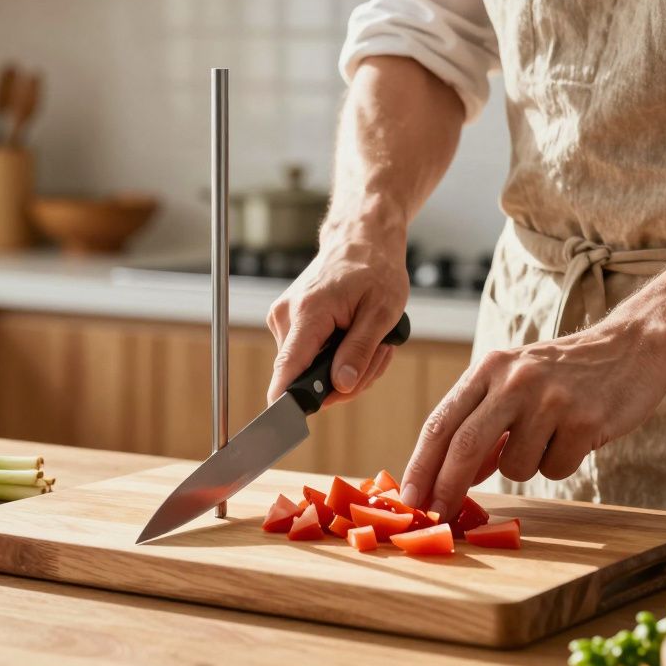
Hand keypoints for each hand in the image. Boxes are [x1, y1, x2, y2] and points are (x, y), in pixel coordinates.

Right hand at [266, 233, 408, 405]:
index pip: (288, 367)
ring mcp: (283, 320)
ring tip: (371, 341)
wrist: (360, 240)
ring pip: (310, 371)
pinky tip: (354, 338)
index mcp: (309, 313)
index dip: (286, 401)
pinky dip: (335, 358)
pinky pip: (309, 358)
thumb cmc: (375, 270)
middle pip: (306, 377)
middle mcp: (286, 317)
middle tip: (378, 356)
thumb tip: (341, 386)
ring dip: (345, 369)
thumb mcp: (382, 312)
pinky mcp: (288, 323)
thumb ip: (360, 352)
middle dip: (346, 380)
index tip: (284, 425)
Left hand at [399, 322, 665, 518]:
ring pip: (514, 466)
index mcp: (488, 368)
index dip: (420, 465)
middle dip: (446, 487)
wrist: (632, 348)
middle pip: (465, 446)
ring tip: (549, 436)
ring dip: (525, 466)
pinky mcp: (585, 420)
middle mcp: (514, 380)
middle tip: (438, 516)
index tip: (409, 499)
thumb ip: (481, 424)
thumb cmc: (563, 373)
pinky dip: (560, 463)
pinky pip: (555, 470)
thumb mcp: (513, 384)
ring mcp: (550, 399)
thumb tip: (452, 478)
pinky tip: (576, 435)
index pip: (441, 423)